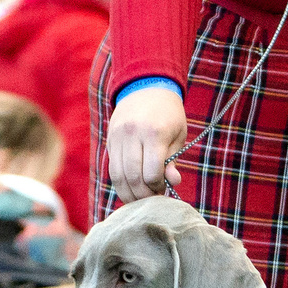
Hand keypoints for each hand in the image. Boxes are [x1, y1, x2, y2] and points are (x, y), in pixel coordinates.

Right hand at [106, 85, 185, 201]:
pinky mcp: (110, 140)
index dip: (158, 187)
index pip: (151, 172)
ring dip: (129, 193)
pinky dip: (120, 183)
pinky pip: (112, 168)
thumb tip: (174, 182)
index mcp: (153, 133)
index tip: (164, 190)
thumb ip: (172, 160)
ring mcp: (117, 137)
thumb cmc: (168, 114)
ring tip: (141, 199)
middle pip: (133, 177)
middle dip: (143, 195)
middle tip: (153, 201)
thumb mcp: (177, 135)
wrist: (145, 87)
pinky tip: (130, 190)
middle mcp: (132, 134)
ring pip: (118, 175)